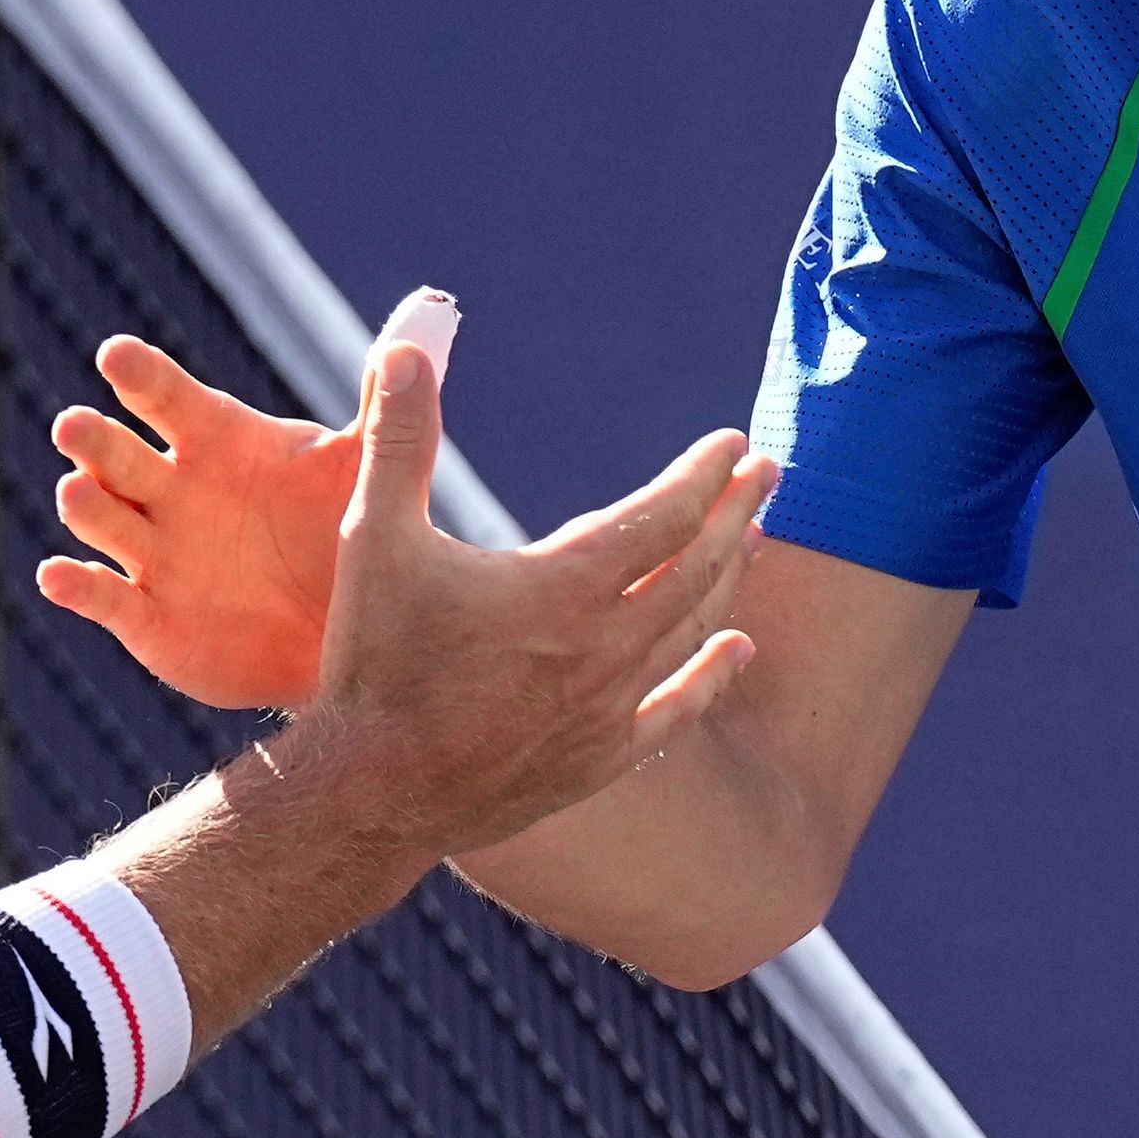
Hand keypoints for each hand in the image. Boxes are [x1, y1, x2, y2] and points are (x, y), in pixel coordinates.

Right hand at [39, 333, 359, 707]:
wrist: (346, 634)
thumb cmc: (346, 534)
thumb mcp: (366, 472)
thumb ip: (384, 410)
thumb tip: (418, 335)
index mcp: (215, 441)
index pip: (168, 397)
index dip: (141, 376)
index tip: (115, 355)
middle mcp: (171, 489)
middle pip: (118, 455)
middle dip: (94, 440)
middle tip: (75, 425)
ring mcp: (153, 552)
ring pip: (103, 520)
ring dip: (86, 506)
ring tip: (79, 493)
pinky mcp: (147, 617)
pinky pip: (104, 598)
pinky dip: (77, 587)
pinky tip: (58, 576)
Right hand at [271, 335, 768, 867]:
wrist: (370, 795)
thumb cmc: (372, 659)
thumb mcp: (374, 534)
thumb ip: (401, 436)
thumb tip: (408, 342)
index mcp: (566, 585)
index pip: (664, 515)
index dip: (703, 475)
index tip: (732, 443)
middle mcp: (605, 647)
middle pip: (698, 567)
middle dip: (736, 513)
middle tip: (768, 474)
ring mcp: (608, 710)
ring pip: (693, 631)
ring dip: (730, 579)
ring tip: (756, 538)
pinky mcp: (597, 760)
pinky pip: (675, 713)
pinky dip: (711, 675)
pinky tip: (738, 649)